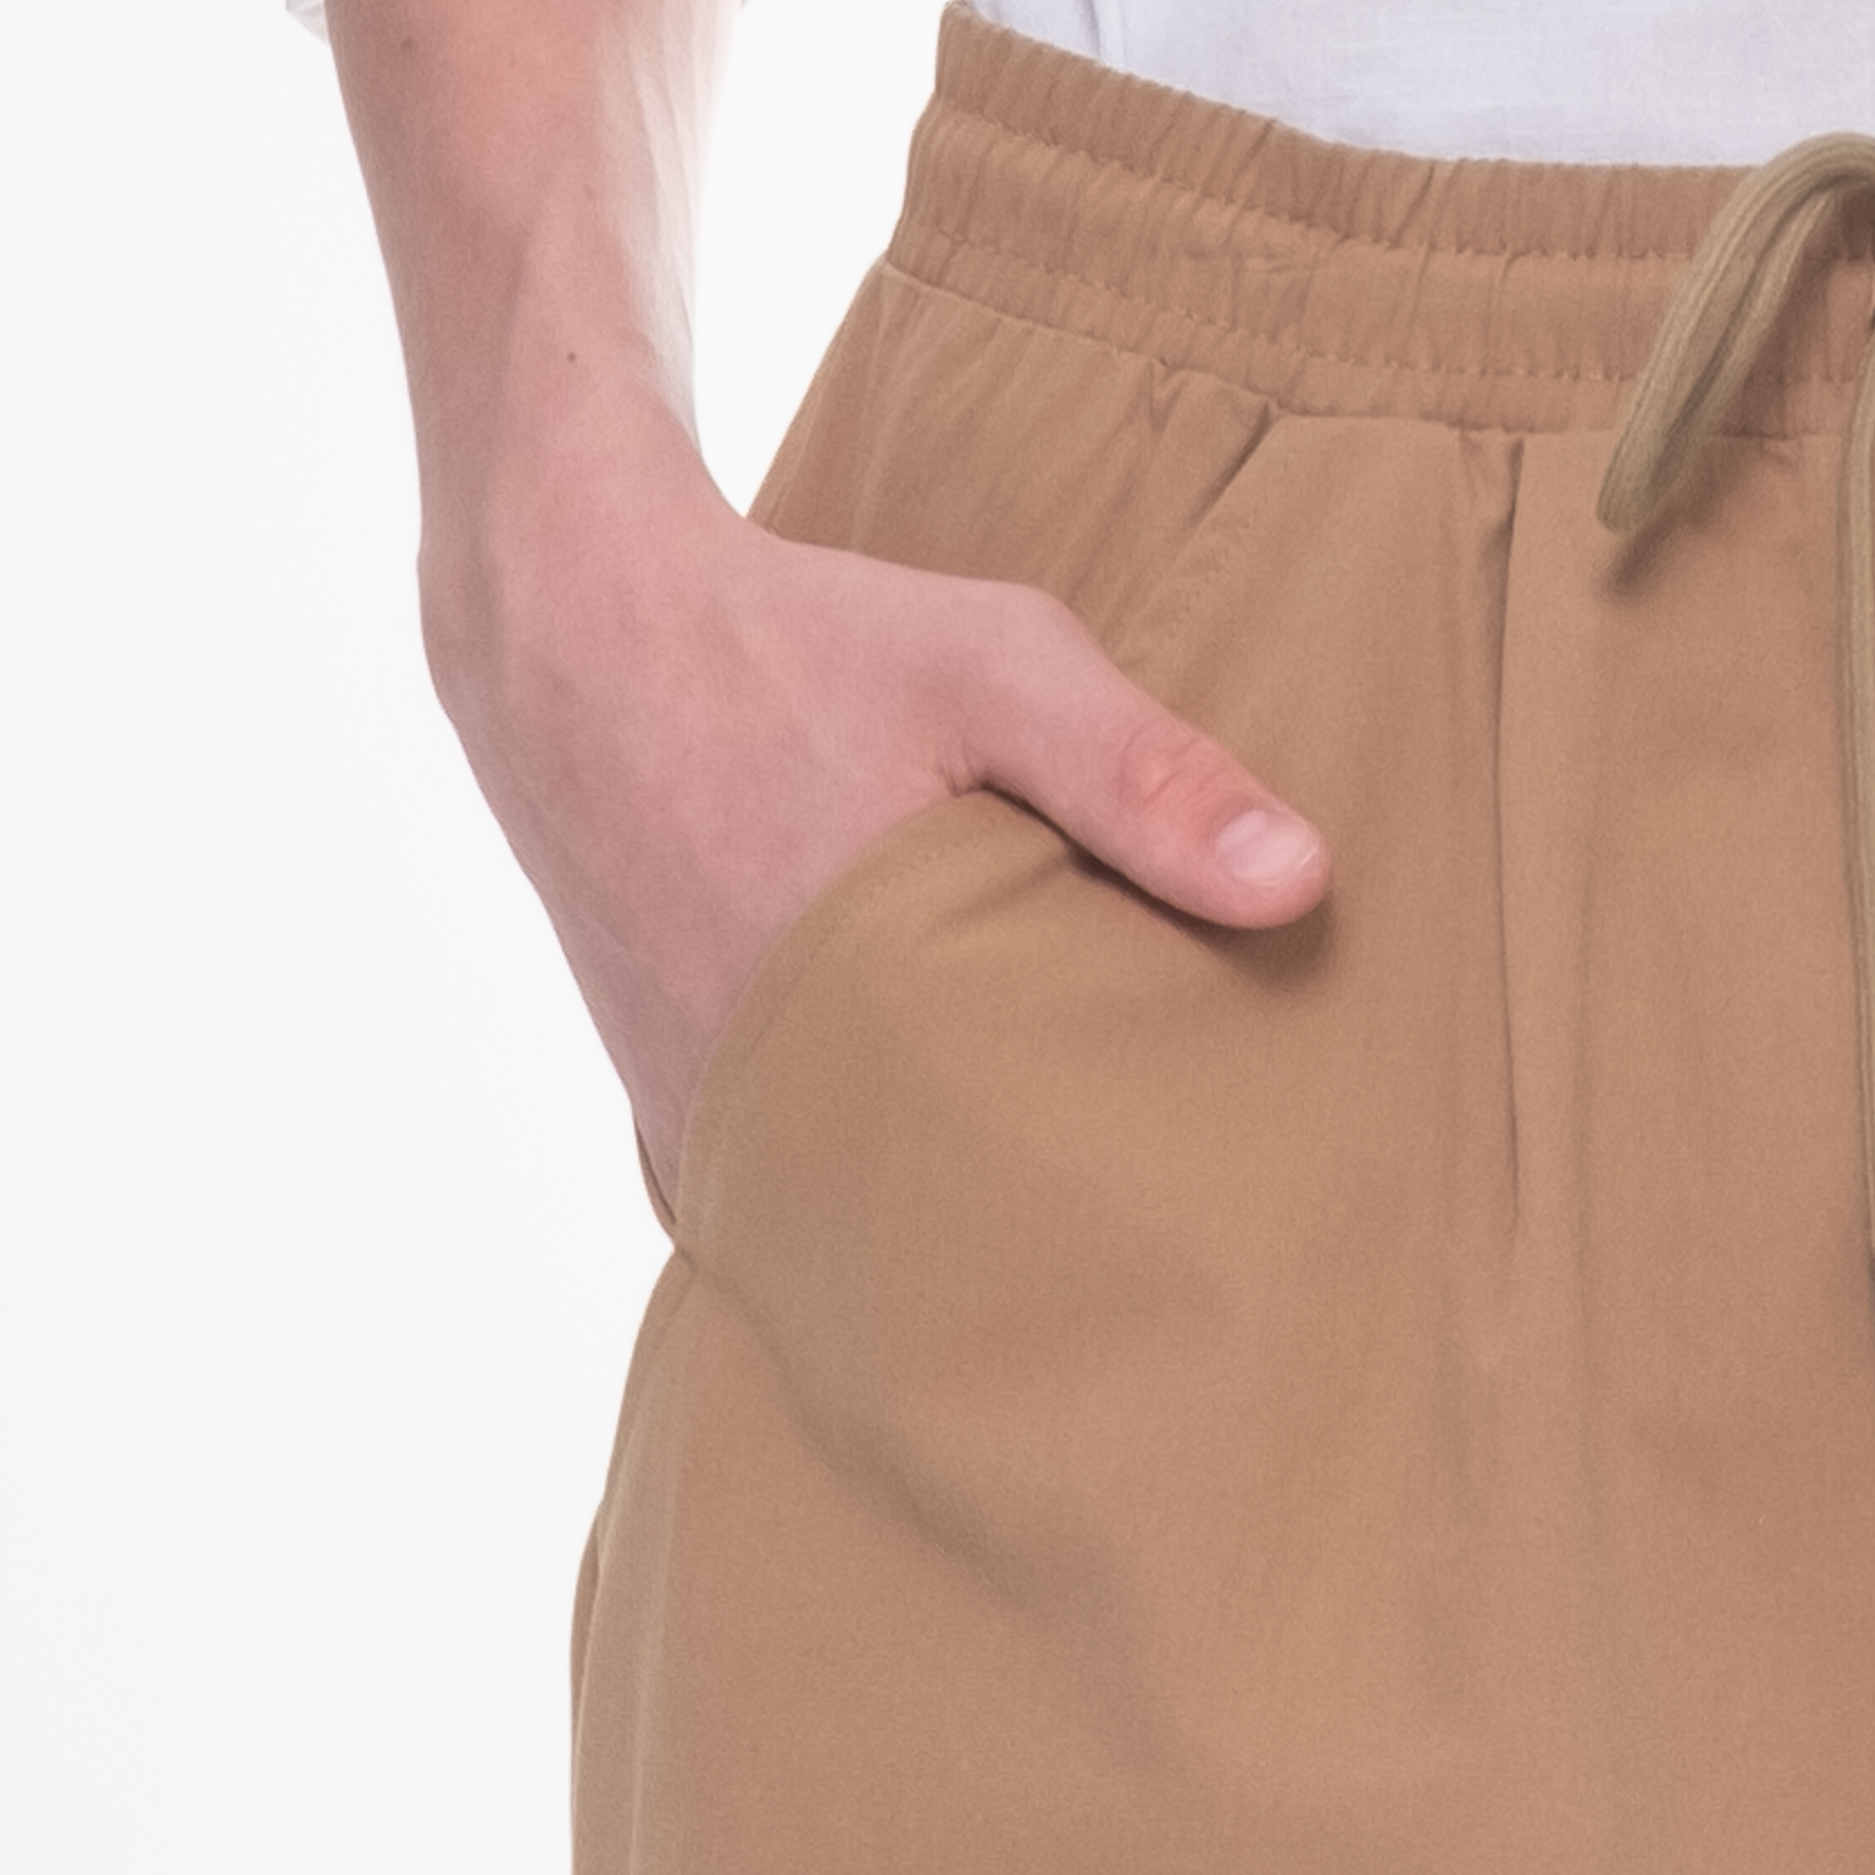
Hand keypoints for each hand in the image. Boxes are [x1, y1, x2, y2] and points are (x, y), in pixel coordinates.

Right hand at [425, 402, 1330, 1199]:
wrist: (574, 631)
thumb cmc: (795, 643)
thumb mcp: (993, 664)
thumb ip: (1141, 771)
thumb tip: (1300, 885)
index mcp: (852, 1010)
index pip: (1017, 1180)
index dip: (1113, 1211)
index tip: (1202, 1224)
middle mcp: (757, 1093)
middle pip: (936, 1220)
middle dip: (1038, 1231)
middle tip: (1153, 1243)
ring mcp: (699, 1111)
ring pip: (852, 1207)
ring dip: (942, 1209)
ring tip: (1058, 1213)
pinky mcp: (664, 1100)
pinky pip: (780, 1176)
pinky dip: (852, 1173)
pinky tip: (930, 1160)